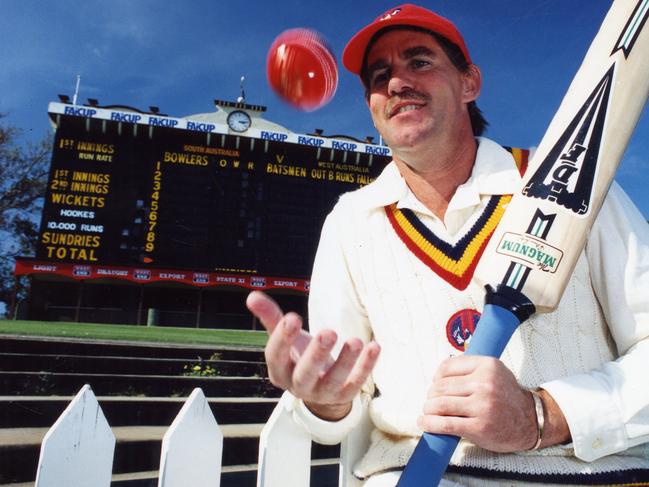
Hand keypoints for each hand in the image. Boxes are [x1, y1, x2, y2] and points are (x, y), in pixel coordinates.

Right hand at [246, 291, 379, 420]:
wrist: (318, 386)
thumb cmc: (299, 356)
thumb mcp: (285, 337)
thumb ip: (271, 317)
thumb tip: (252, 296)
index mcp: (279, 369)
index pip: (276, 356)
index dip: (283, 338)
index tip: (292, 318)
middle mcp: (298, 385)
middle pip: (304, 373)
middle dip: (316, 354)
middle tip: (328, 332)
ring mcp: (322, 394)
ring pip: (333, 381)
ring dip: (346, 361)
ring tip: (355, 340)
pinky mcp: (343, 396)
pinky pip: (356, 383)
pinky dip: (366, 367)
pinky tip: (374, 347)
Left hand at [419, 356, 536, 451]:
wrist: (530, 421)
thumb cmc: (506, 396)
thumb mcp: (494, 372)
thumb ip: (470, 368)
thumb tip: (438, 374)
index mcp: (487, 366)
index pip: (447, 367)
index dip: (436, 377)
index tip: (435, 384)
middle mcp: (485, 384)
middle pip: (441, 387)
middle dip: (431, 395)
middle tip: (431, 401)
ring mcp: (483, 406)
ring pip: (440, 404)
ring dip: (428, 409)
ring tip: (427, 412)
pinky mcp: (480, 427)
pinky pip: (446, 424)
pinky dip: (430, 424)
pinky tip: (424, 422)